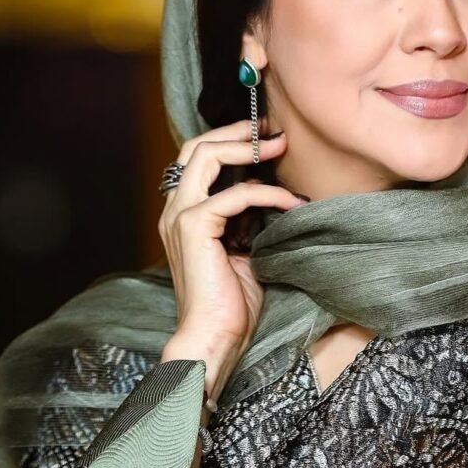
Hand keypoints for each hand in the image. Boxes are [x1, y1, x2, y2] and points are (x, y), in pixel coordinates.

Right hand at [157, 118, 305, 392]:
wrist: (215, 338)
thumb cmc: (232, 304)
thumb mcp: (244, 250)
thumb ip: (248, 220)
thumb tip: (274, 196)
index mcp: (184, 215)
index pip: (198, 161)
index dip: (231, 141)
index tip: (266, 136)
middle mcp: (174, 210)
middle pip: (195, 147)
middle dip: (235, 131)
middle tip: (271, 129)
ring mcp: (179, 216)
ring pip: (206, 157)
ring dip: (247, 147)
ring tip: (280, 145)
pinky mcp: (194, 227)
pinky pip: (235, 194)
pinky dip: (268, 193)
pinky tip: (292, 203)